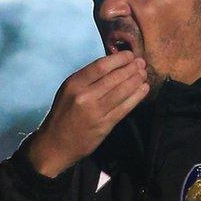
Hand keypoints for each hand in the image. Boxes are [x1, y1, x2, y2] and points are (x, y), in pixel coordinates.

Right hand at [27, 51, 148, 177]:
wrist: (55, 144)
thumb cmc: (62, 115)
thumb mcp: (68, 91)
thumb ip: (87, 79)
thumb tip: (113, 65)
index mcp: (74, 84)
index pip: (100, 66)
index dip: (119, 59)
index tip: (129, 55)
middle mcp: (84, 96)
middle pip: (114, 77)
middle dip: (131, 68)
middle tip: (141, 63)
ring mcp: (95, 111)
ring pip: (122, 91)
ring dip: (136, 80)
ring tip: (144, 74)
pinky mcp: (104, 125)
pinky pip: (124, 108)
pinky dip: (137, 97)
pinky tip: (144, 89)